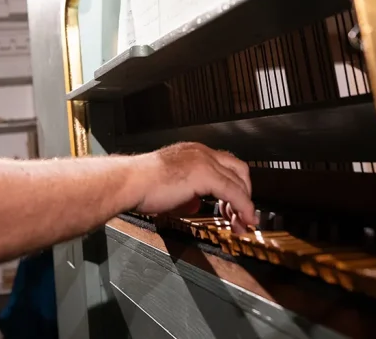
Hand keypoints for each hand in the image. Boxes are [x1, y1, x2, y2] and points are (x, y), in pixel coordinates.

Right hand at [128, 143, 256, 233]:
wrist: (129, 182)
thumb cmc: (141, 184)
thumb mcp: (171, 187)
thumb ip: (188, 193)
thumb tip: (196, 203)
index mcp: (193, 152)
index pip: (225, 165)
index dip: (234, 187)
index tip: (234, 207)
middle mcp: (201, 152)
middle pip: (239, 170)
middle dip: (244, 194)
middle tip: (241, 216)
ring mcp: (204, 161)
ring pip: (239, 182)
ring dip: (245, 205)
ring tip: (242, 224)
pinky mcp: (205, 174)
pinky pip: (234, 193)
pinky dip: (243, 208)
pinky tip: (243, 221)